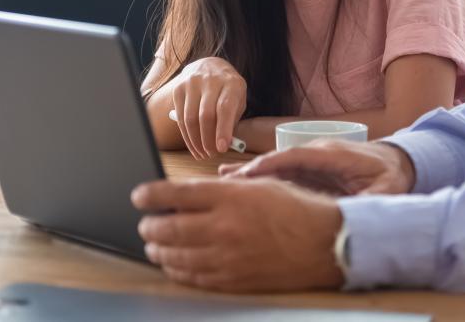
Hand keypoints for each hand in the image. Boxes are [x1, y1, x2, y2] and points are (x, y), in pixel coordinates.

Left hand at [132, 178, 343, 291]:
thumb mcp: (260, 184)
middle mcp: (225, 227)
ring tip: (154, 244)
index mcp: (232, 197)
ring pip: (175, 256)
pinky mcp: (232, 280)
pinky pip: (192, 277)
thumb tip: (187, 195)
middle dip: (149, 225)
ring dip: (158, 249)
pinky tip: (174, 264)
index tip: (139, 196)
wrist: (325, 244)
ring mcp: (227, 257)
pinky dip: (177, 270)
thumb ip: (222, 189)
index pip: (177, 194)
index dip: (150, 195)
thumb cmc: (296, 209)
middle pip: (168, 227)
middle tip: (145, 222)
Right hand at [159, 57, 246, 158]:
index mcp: (231, 83)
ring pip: (190, 118)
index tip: (222, 148)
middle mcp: (211, 80)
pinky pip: (180, 117)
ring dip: (196, 141)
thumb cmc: (227, 90)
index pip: (225, 108)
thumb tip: (223, 145)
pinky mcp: (178, 89)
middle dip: (208, 140)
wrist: (209, 67)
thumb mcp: (238, 100)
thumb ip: (232, 120)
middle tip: (211, 154)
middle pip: (206, 115)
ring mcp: (192, 83)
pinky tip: (193, 145)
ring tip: (202, 153)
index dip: (223, 130)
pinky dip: (186, 135)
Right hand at [219, 140, 415, 195]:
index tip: (248, 176)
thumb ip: (370, 201)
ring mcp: (311, 159)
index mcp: (333, 155)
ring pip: (275, 166)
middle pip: (279, 160)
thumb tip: (352, 217)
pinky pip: (281, 173)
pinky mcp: (309, 169)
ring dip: (249, 174)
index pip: (296, 158)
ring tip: (219, 180)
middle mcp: (317, 152)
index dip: (271, 166)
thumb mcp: (387, 189)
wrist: (398, 161)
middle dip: (250, 171)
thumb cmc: (391, 175)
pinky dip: (259, 178)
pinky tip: (237, 184)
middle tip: (221, 181)